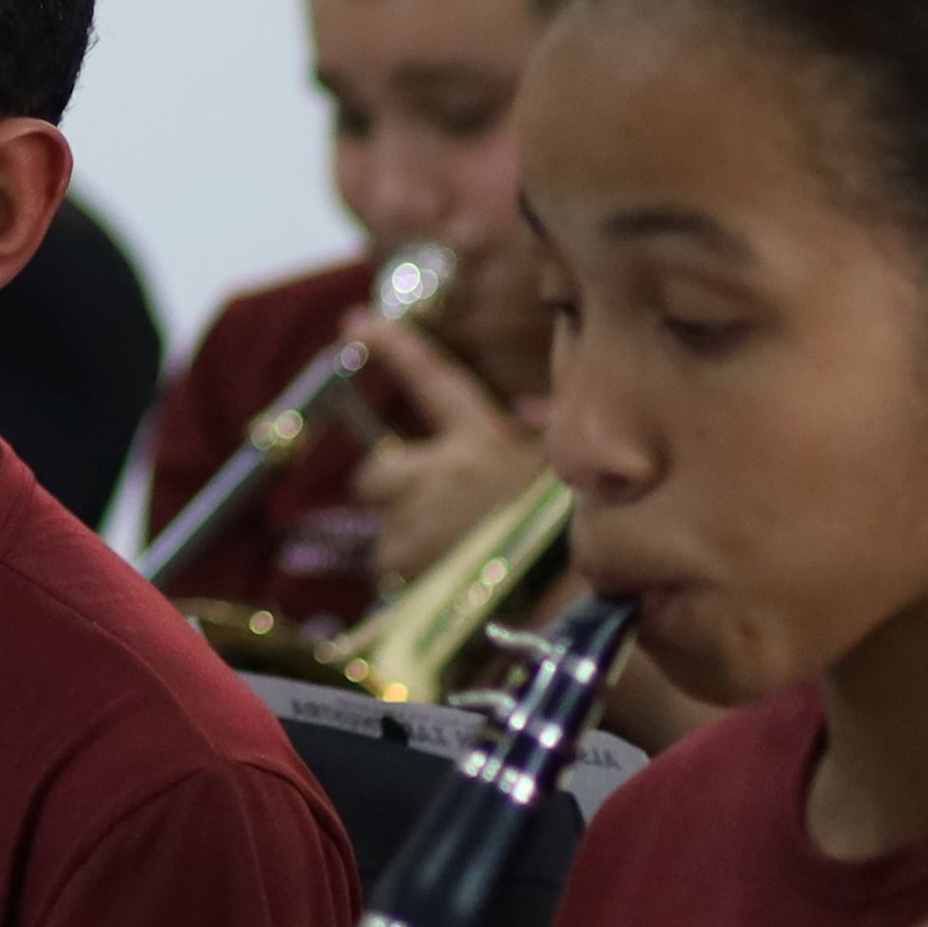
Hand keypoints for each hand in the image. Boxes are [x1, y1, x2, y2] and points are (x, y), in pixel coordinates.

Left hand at [353, 317, 549, 583]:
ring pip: (381, 532)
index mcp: (482, 440)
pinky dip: (407, 584)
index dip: (394, 348)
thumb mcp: (563, 473)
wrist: (571, 604)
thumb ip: (542, 435)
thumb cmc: (572, 540)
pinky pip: (387, 575)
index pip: (432, 380)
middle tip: (429, 514)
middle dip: (390, 491)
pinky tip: (450, 592)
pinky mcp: (397, 569)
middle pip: (374, 472)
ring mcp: (411, 520)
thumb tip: (534, 408)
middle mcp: (437, 472)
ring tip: (459, 565)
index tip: (356, 322)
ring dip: (405, 545)